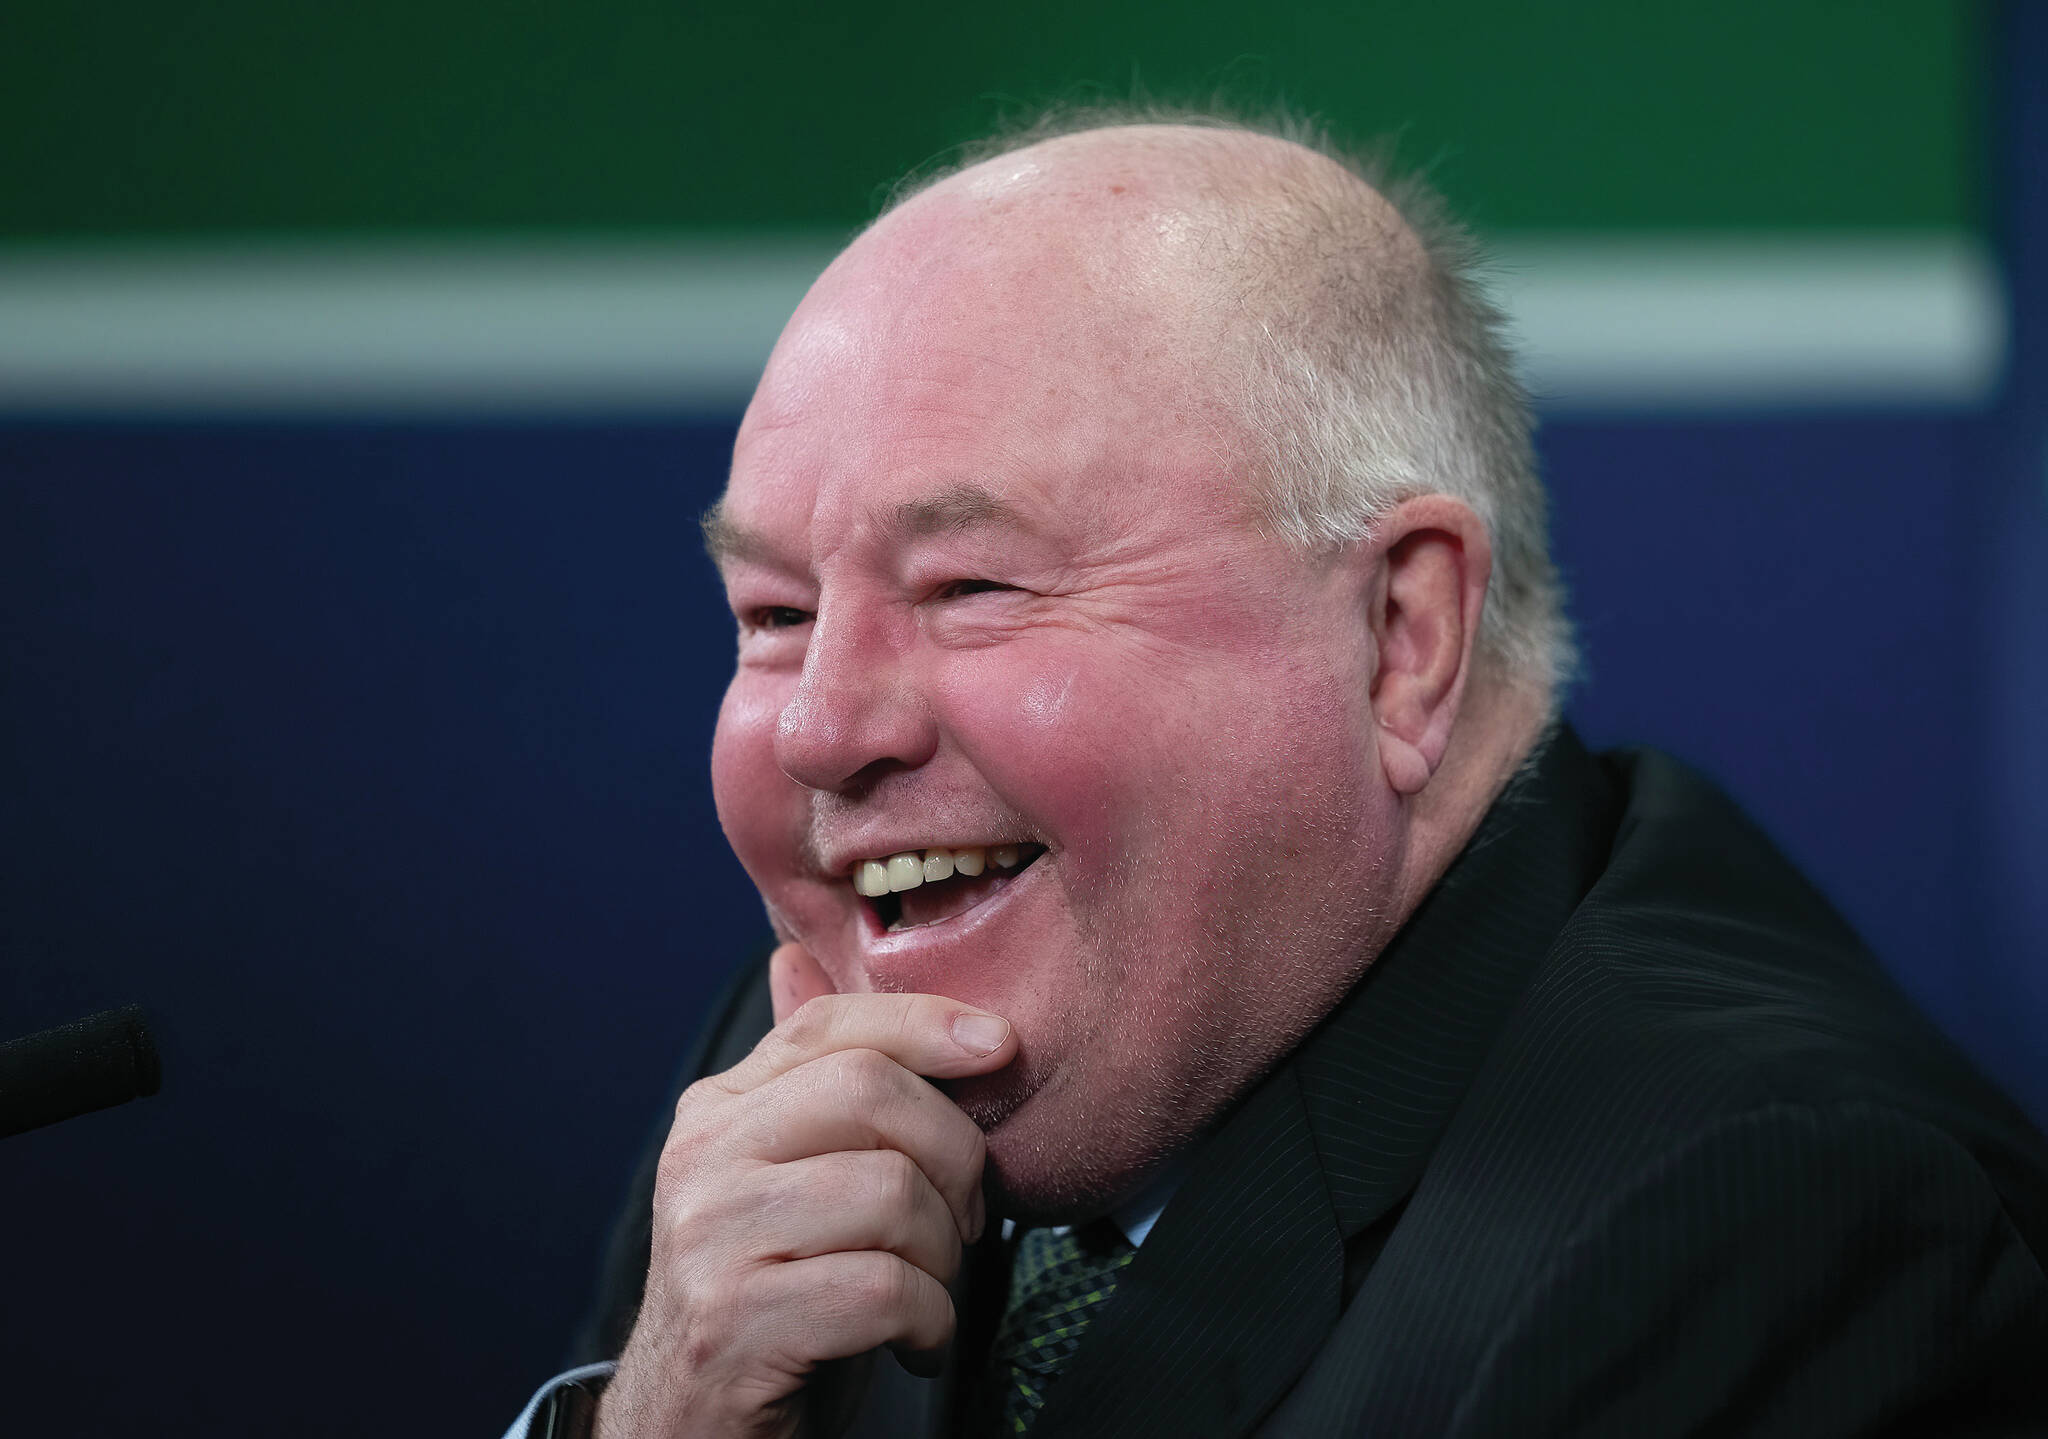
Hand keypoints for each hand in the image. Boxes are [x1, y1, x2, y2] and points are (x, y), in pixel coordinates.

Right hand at [595, 943, 1016, 1437]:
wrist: (689, 1426)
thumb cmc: (769, 1293)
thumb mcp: (785, 1179)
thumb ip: (805, 1082)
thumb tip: (795, 958)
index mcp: (718, 1111)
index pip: (829, 1026)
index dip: (926, 1022)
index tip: (1001, 1045)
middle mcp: (701, 1160)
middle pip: (872, 1094)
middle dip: (955, 1156)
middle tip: (967, 1218)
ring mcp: (710, 1239)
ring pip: (891, 1194)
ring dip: (946, 1254)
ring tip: (931, 1288)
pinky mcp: (734, 1322)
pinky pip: (882, 1289)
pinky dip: (930, 1321)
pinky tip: (916, 1341)